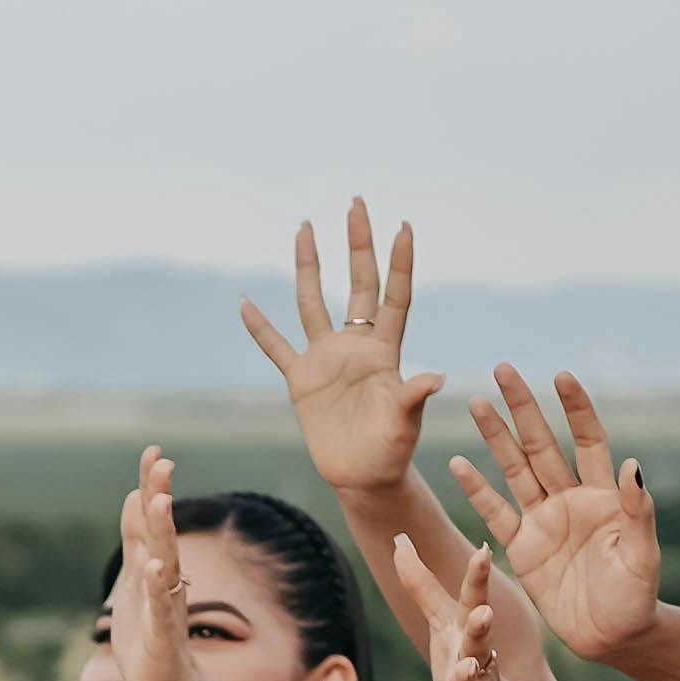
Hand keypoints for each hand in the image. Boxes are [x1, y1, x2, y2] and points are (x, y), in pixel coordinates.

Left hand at [105, 449, 221, 680]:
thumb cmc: (148, 632)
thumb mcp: (134, 580)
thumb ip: (135, 540)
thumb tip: (132, 496)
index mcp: (153, 566)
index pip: (149, 520)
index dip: (150, 487)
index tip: (153, 449)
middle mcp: (163, 580)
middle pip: (160, 533)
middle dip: (159, 498)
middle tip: (162, 462)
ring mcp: (164, 607)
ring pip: (165, 564)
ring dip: (163, 534)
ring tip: (160, 503)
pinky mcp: (162, 638)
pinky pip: (162, 609)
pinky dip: (158, 588)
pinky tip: (155, 568)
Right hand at [241, 200, 445, 496]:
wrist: (363, 477)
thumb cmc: (391, 452)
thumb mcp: (404, 425)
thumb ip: (413, 398)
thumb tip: (435, 378)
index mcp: (385, 352)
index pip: (393, 297)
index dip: (399, 263)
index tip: (403, 226)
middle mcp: (356, 345)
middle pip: (356, 283)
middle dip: (357, 243)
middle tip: (357, 203)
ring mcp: (326, 359)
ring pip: (312, 302)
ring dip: (308, 266)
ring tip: (305, 228)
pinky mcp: (301, 380)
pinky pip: (276, 348)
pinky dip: (260, 328)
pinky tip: (245, 303)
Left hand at [368, 525, 522, 680]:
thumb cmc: (461, 660)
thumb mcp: (443, 621)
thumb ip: (423, 583)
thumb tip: (399, 538)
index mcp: (464, 630)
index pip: (469, 597)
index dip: (477, 575)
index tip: (483, 550)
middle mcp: (472, 655)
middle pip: (476, 635)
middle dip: (479, 622)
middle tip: (484, 611)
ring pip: (470, 678)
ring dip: (469, 672)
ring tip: (469, 667)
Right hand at [447, 365, 665, 662]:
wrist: (612, 636)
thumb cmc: (637, 596)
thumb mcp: (642, 555)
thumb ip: (637, 511)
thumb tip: (632, 465)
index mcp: (601, 495)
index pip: (587, 439)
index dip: (575, 409)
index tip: (560, 376)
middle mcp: (569, 499)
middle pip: (541, 444)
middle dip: (522, 407)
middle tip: (502, 369)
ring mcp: (542, 521)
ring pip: (514, 469)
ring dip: (494, 437)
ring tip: (476, 403)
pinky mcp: (522, 548)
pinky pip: (495, 513)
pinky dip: (476, 490)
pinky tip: (457, 463)